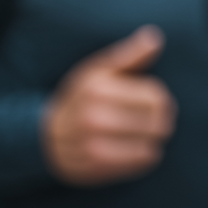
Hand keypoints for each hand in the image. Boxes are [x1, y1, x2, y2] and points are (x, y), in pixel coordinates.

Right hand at [42, 26, 176, 186]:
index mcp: (98, 89)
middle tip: (154, 119)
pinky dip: (146, 156)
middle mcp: (94, 118)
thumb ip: (130, 54)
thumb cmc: (82, 97)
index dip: (160, 98)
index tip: (154, 100)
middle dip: (161, 120)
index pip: (155, 97)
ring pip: (151, 146)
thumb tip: (155, 38)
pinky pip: (140, 163)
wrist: (45, 136)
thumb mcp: (100, 69)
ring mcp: (93, 146)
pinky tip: (136, 148)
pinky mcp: (95, 169)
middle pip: (156, 123)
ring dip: (154, 139)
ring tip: (145, 133)